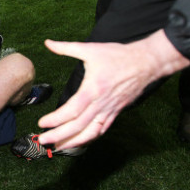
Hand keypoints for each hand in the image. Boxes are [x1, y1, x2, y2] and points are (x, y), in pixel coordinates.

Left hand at [37, 30, 189, 149]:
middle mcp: (101, 104)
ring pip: (90, 132)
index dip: (56, 119)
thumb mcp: (90, 48)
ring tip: (58, 147)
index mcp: (93, 89)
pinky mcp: (116, 112)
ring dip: (73, 142)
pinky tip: (79, 141)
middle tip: (43, 140)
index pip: (71, 111)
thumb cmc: (118, 55)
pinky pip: (101, 130)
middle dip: (59, 136)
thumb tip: (48, 42)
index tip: (42, 123)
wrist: (147, 62)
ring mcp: (110, 110)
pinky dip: (89, 138)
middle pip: (78, 126)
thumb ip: (66, 47)